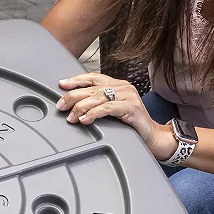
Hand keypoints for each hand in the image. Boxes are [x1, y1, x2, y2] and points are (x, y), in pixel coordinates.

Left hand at [57, 72, 176, 161]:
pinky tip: (85, 119)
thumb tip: (75, 106)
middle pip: (93, 88)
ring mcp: (128, 96)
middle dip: (73, 96)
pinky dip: (94, 113)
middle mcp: (123, 87)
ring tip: (71, 116)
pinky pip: (108, 108)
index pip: (94, 77)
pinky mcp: (131, 107)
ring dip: (81, 107)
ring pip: (98, 97)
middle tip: (61, 105)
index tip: (62, 84)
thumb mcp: (112, 111)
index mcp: (117, 84)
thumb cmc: (131, 124)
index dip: (77, 80)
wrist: (152, 136)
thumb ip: (98, 104)